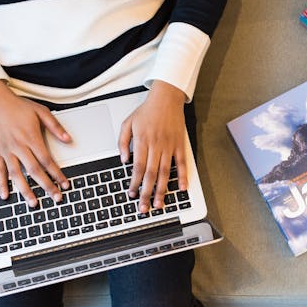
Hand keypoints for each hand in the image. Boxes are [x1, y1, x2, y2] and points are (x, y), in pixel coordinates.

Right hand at [0, 80, 70, 206]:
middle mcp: (18, 146)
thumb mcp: (41, 112)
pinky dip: (1, 184)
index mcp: (31, 137)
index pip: (47, 160)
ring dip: (25, 190)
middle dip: (46, 186)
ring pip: (16, 174)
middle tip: (55, 197)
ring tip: (33, 203)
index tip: (65, 183)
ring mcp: (6, 150)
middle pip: (34, 171)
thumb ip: (56, 127)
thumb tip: (68, 139)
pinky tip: (6, 195)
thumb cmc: (17, 106)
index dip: (57, 174)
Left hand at [118, 81, 187, 212]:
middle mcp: (156, 145)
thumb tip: (123, 160)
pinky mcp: (180, 145)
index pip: (137, 167)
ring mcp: (169, 146)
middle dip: (146, 193)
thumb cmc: (147, 111)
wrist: (166, 98)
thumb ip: (122, 142)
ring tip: (159, 203)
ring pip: (165, 172)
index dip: (134, 183)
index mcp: (142, 141)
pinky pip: (182, 163)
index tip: (132, 194)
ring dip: (162, 189)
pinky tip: (181, 188)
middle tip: (144, 207)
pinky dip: (183, 176)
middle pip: (150, 174)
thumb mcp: (127, 123)